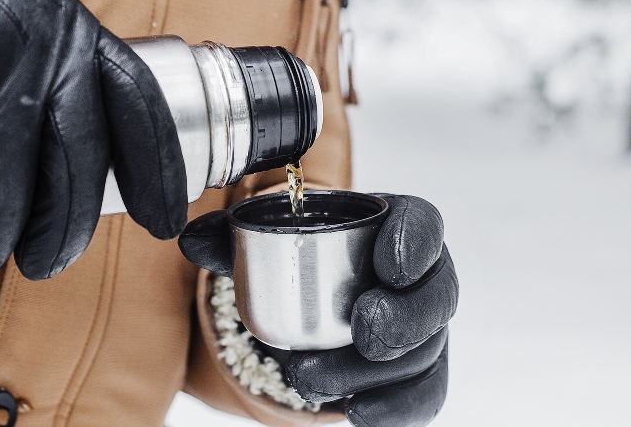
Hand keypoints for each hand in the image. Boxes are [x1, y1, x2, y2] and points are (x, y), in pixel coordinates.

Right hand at [0, 0, 187, 290]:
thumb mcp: (6, 3)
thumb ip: (39, 58)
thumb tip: (50, 144)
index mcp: (70, 25)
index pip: (138, 107)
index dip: (158, 170)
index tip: (164, 220)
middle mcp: (43, 48)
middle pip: (75, 171)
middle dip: (62, 233)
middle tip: (41, 264)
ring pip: (8, 196)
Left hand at [180, 194, 455, 426]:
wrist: (311, 304)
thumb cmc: (301, 258)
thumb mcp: (266, 239)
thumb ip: (230, 235)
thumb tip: (192, 240)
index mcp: (395, 225)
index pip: (424, 223)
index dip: (415, 242)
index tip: (387, 264)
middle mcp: (421, 277)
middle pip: (438, 295)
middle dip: (404, 316)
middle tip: (362, 328)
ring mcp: (426, 330)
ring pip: (424, 353)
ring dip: (370, 371)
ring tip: (308, 377)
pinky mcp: (419, 375)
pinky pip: (424, 397)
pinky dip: (395, 409)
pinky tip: (358, 415)